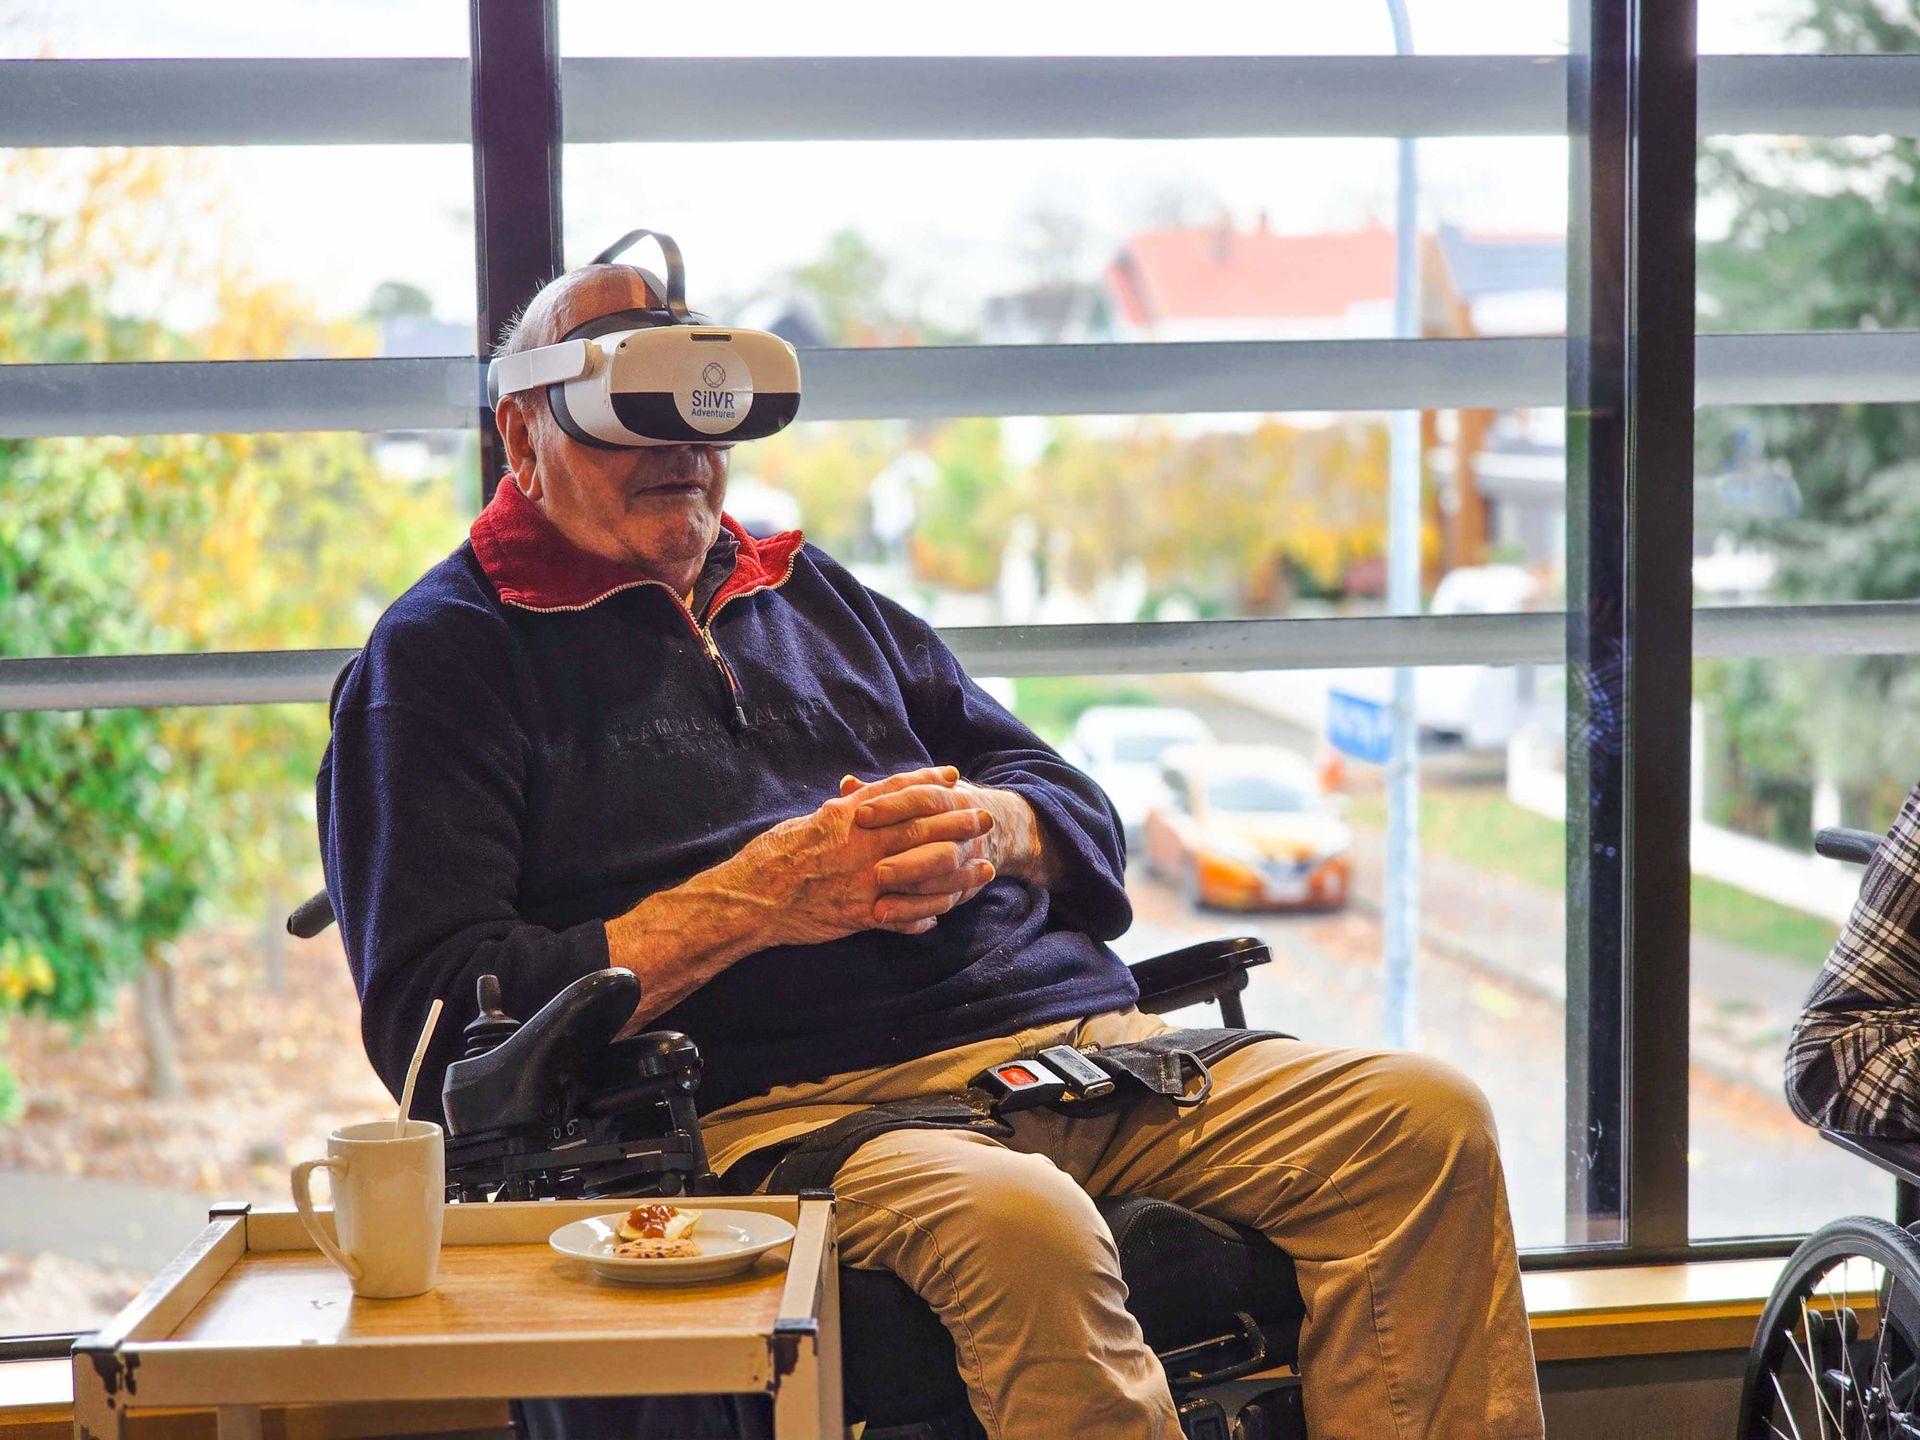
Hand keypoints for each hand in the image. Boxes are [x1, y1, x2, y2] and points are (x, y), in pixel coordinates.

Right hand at [723, 766, 993, 945]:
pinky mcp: (858, 913)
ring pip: (921, 872)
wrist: (751, 897)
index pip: (899, 794)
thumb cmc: (773, 855)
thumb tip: (858, 795)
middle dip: (957, 821)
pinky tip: (942, 914)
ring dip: (957, 871)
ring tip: (985, 867)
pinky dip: (923, 914)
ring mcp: (863, 880)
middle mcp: (861, 845)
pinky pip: (900, 915)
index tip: (954, 777)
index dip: (930, 783)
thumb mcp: (808, 822)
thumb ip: (840, 812)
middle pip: (920, 828)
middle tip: (985, 816)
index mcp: (848, 818)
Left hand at [840, 769, 1037, 921]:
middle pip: (937, 839)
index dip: (892, 805)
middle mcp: (963, 827)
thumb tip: (847, 784)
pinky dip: (914, 911)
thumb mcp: (916, 794)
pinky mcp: (962, 887)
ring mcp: (966, 858)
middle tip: (875, 872)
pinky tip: (886, 918)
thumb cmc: (937, 809)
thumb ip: (881, 792)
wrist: (992, 828)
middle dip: (907, 858)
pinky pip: (942, 901)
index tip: (861, 815)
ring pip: (943, 870)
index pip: (923, 798)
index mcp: (949, 797)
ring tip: (878, 906)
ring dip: (912, 887)